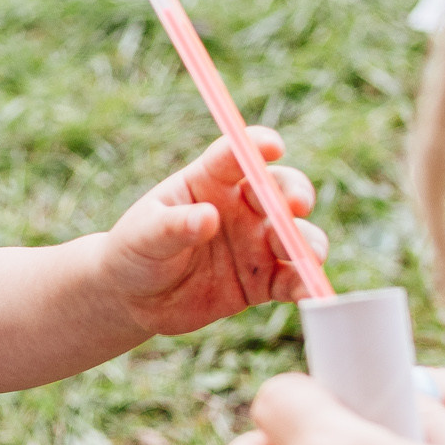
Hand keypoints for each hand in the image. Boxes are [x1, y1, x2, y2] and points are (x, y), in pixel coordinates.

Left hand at [98, 126, 327, 335]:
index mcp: (209, 180)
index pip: (237, 154)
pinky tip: (310, 293)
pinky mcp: (263, 281)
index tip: (272, 147)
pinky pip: (291, 280)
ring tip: (306, 254)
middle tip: (294, 207)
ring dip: (307, 241)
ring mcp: (255, 243)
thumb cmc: (134, 252)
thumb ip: (174, 225)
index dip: (258, 145)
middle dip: (294, 194)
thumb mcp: (143, 235)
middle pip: (279, 190)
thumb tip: (208, 218)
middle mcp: (240, 207)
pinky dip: (305, 285)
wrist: (133, 299)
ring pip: (295, 235)